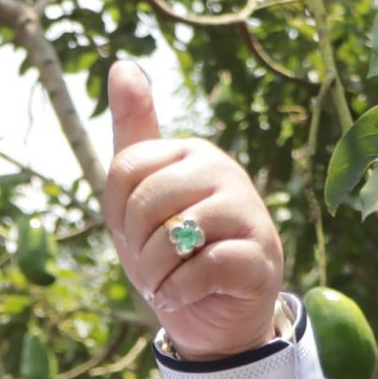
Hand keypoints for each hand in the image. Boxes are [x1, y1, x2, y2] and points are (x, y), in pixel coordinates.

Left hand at [101, 62, 286, 361]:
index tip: (134, 232)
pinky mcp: (261, 256)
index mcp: (192, 152)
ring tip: (169, 279)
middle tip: (154, 263)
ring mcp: (248, 211)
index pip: (125, 169)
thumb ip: (133, 133)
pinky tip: (188, 293)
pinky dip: (180, 290)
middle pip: (145, 202)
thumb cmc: (173, 252)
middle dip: (137, 246)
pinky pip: (202, 267)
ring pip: (174, 235)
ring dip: (157, 273)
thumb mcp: (138, 197)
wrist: (214, 315)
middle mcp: (224, 170)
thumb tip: (123, 63)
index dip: (116, 213)